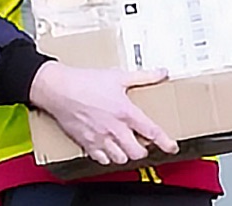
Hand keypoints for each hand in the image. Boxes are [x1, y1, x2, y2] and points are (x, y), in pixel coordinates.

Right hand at [29, 62, 177, 165]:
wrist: (59, 89)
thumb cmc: (86, 82)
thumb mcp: (119, 76)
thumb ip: (144, 76)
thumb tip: (162, 72)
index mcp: (125, 112)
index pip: (151, 132)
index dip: (165, 142)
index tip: (172, 147)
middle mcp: (114, 129)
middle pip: (137, 152)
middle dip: (143, 150)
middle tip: (144, 143)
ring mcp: (100, 138)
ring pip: (120, 159)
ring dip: (126, 154)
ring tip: (127, 145)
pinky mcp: (86, 143)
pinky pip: (101, 160)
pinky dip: (108, 157)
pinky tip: (109, 147)